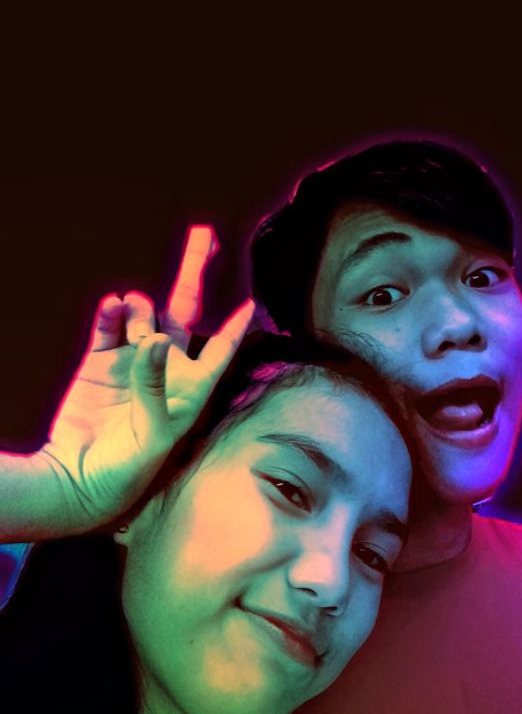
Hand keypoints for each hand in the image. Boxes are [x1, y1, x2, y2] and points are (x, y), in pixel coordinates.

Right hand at [40, 225, 253, 530]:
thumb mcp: (154, 434)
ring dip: (142, 304)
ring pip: (145, 313)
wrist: (78, 478)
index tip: (252, 302)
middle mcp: (166, 367)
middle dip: (195, 272)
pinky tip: (113, 307)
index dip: (235, 326)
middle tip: (206, 234)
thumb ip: (155, 386)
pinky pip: (108, 326)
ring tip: (134, 310)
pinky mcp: (99, 361)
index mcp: (192, 388)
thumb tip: (154, 338)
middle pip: (185, 310)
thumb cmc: (130, 469)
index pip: (220, 349)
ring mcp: (132, 361)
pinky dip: (110, 313)